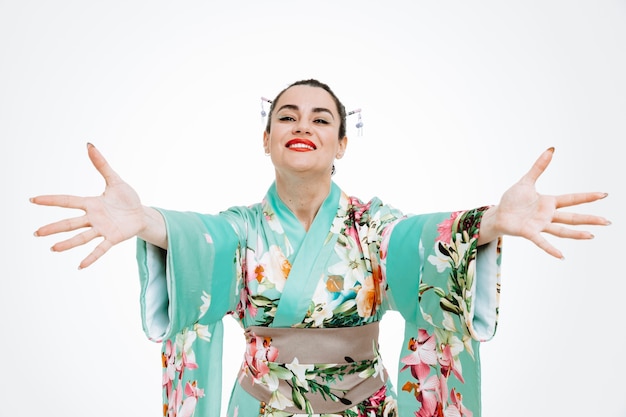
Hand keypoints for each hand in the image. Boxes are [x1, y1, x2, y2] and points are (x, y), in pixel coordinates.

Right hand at [31, 143, 159, 268]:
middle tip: (36, 233)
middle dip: (53, 228)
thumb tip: (90, 145)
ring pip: (81, 237)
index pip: (68, 201)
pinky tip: (80, 266)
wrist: (142, 214)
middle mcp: (93, 218)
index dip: (51, 200)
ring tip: (53, 248)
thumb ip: (102, 165)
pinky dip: (91, 257)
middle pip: (70, 223)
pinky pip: (100, 249)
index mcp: (91, 203)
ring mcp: (102, 229)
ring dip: (67, 243)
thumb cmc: (127, 198)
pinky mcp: (113, 238)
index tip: (33, 199)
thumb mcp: (115, 180)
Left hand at [479, 147, 610, 258]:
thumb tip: (551, 149)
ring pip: (561, 230)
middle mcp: (547, 215)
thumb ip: (538, 167)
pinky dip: (550, 249)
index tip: (604, 194)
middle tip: (607, 221)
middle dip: (589, 219)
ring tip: (591, 236)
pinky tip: (561, 256)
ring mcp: (540, 225)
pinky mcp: (529, 232)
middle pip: (572, 217)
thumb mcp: (526, 181)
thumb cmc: (512, 200)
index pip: (572, 199)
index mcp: (549, 202)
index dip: (587, 197)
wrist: (498, 214)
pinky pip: (541, 242)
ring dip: (576, 234)